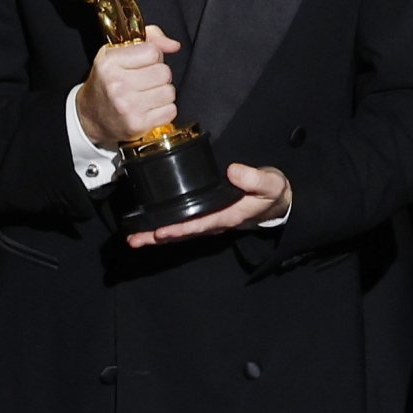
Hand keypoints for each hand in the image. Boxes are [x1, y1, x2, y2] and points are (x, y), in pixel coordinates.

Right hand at [79, 32, 182, 150]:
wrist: (90, 117)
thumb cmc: (105, 83)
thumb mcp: (116, 53)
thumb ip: (148, 39)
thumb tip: (174, 45)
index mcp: (110, 63)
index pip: (152, 52)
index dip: (153, 56)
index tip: (144, 63)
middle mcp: (117, 85)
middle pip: (164, 72)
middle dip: (159, 75)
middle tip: (145, 81)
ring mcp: (128, 106)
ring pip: (169, 92)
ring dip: (162, 93)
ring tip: (147, 95)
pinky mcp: (138, 124)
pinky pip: (170, 110)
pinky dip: (164, 110)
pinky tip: (149, 109)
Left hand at [129, 160, 289, 246]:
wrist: (277, 203)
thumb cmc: (272, 193)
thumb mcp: (270, 184)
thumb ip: (255, 178)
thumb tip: (233, 171)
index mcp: (228, 216)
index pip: (200, 224)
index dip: (180, 228)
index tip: (161, 231)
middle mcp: (216, 223)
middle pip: (183, 233)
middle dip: (158, 237)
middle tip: (135, 240)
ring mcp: (210, 223)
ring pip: (180, 232)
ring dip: (157, 236)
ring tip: (135, 239)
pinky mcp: (207, 218)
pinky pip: (183, 226)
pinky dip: (166, 229)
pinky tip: (151, 230)